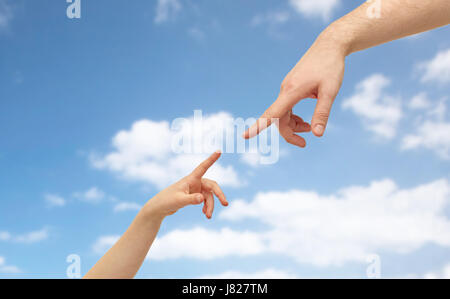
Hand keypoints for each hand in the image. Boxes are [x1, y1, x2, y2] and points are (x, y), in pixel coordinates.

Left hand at [144, 151, 227, 219]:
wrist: (159, 207)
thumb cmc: (167, 201)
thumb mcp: (179, 201)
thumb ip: (191, 199)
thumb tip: (202, 199)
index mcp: (191, 179)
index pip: (203, 167)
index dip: (211, 159)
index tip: (219, 150)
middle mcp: (195, 182)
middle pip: (212, 186)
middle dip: (219, 195)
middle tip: (225, 204)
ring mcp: (195, 189)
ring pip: (209, 196)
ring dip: (210, 206)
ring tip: (208, 217)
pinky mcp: (194, 195)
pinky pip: (205, 200)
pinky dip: (206, 206)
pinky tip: (205, 214)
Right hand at [243, 29, 345, 146]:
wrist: (329, 45)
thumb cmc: (331, 67)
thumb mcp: (330, 91)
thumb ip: (322, 113)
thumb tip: (318, 134)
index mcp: (291, 91)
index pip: (271, 114)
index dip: (258, 127)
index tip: (245, 137)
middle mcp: (285, 90)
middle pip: (278, 119)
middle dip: (289, 133)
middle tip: (305, 143)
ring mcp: (286, 88)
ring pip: (282, 113)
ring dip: (293, 125)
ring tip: (310, 128)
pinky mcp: (291, 86)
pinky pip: (286, 106)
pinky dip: (294, 117)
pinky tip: (305, 120)